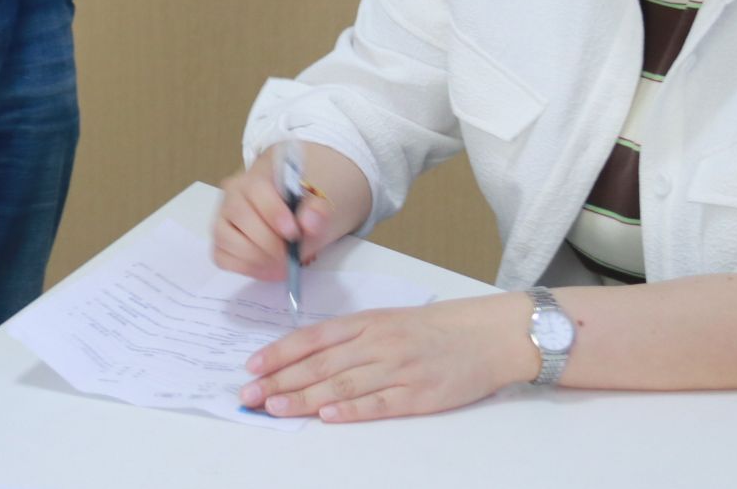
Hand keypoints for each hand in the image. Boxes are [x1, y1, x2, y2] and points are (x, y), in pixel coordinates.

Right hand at [212, 145, 341, 280]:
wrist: (294, 220)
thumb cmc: (302, 208)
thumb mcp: (318, 206)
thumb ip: (318, 211)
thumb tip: (309, 222)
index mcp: (257, 176)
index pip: (257, 189)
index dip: (274, 212)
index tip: (294, 234)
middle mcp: (233, 194)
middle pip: (240, 215)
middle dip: (268, 242)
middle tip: (290, 257)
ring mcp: (223, 218)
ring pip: (227, 238)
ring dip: (256, 258)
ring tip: (280, 264)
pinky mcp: (220, 242)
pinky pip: (222, 258)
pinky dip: (245, 267)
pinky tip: (266, 268)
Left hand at [239, 293, 536, 421]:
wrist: (486, 335)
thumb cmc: (433, 328)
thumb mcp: (387, 320)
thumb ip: (350, 336)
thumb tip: (304, 356)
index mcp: (367, 322)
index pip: (312, 337)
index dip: (279, 352)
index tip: (251, 367)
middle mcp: (378, 343)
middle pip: (320, 363)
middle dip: (280, 380)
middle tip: (249, 395)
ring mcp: (398, 369)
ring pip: (342, 384)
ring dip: (304, 398)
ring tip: (275, 408)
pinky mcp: (419, 395)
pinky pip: (379, 403)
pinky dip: (351, 410)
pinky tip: (327, 415)